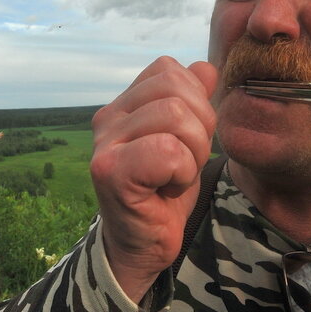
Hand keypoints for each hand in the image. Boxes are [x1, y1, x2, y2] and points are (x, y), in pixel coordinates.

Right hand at [89, 57, 217, 301]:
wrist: (143, 244)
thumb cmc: (164, 191)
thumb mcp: (189, 140)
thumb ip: (195, 102)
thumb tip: (205, 67)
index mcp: (125, 104)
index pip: (168, 70)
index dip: (195, 100)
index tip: (188, 138)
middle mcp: (108, 117)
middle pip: (175, 89)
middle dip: (200, 127)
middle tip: (187, 162)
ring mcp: (104, 143)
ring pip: (175, 116)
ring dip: (193, 152)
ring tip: (176, 175)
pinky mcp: (109, 172)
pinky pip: (167, 151)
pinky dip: (181, 172)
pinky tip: (166, 189)